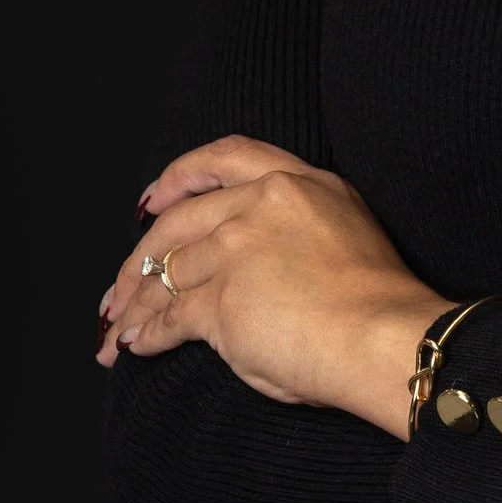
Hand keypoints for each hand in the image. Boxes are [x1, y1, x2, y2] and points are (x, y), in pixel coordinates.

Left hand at [96, 134, 444, 434]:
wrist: (384, 336)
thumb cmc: (379, 300)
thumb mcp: (345, 228)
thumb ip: (292, 226)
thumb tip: (243, 261)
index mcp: (300, 182)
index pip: (226, 156)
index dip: (180, 175)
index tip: (154, 197)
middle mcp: (262, 205)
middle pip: (179, 221)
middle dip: (138, 257)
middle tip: (119, 285)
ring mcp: (236, 250)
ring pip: (165, 273)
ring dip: (134, 304)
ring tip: (116, 329)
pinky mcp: (220, 300)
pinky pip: (169, 317)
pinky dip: (145, 334)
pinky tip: (134, 346)